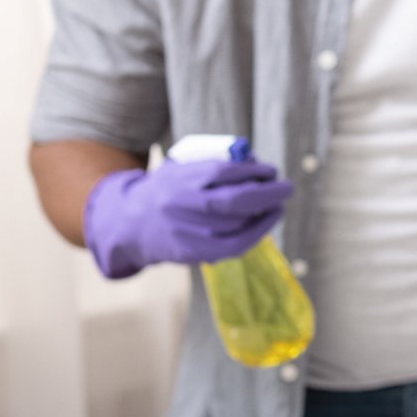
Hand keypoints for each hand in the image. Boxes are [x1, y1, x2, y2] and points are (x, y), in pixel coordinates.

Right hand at [83, 157, 293, 279]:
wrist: (130, 223)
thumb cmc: (168, 190)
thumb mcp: (182, 167)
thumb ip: (214, 163)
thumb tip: (256, 164)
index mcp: (179, 179)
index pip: (222, 172)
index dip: (252, 171)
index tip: (270, 171)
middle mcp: (180, 205)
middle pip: (232, 201)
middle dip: (266, 194)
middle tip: (286, 188)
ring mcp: (184, 232)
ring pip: (235, 225)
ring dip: (263, 215)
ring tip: (276, 205)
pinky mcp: (190, 253)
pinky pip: (231, 246)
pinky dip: (255, 234)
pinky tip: (266, 222)